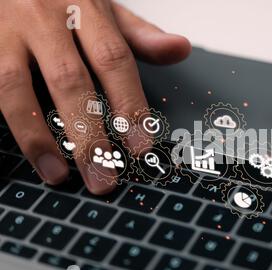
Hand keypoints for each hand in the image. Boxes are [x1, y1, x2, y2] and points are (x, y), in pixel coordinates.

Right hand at [0, 0, 190, 193]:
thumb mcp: (103, 8)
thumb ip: (139, 35)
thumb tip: (181, 50)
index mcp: (85, 8)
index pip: (113, 60)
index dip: (129, 104)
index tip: (141, 146)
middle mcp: (45, 18)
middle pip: (70, 80)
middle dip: (88, 135)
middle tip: (103, 177)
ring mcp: (5, 32)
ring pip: (18, 88)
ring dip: (38, 137)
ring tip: (57, 174)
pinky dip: (10, 122)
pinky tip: (27, 152)